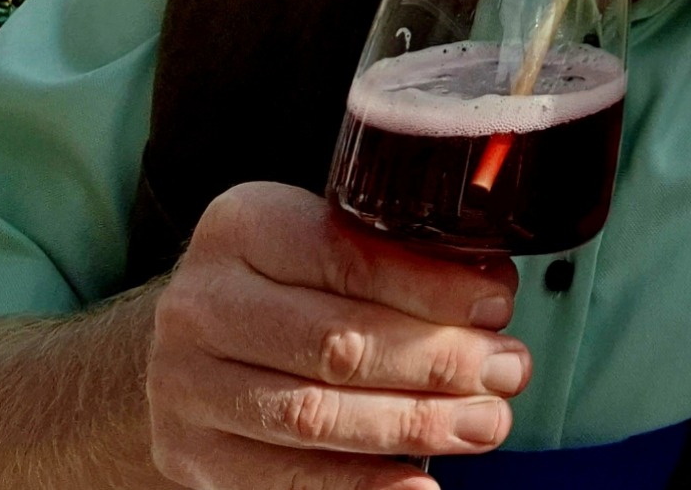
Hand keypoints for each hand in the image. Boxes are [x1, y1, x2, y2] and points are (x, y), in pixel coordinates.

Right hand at [147, 181, 532, 489]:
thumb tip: (488, 295)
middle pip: (335, 342)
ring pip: (313, 414)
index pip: (346, 257)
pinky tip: (419, 486)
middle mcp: (201, 304)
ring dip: (413, 423)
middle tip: (505, 372)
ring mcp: (186, 384)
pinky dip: (362, 487)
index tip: (495, 307)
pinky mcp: (192, 453)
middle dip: (436, 361)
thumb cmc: (285, 284)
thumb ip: (397, 257)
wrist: (196, 342)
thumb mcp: (326, 240)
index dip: (430, 288)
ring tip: (483, 422)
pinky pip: (285, 481)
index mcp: (242, 227)